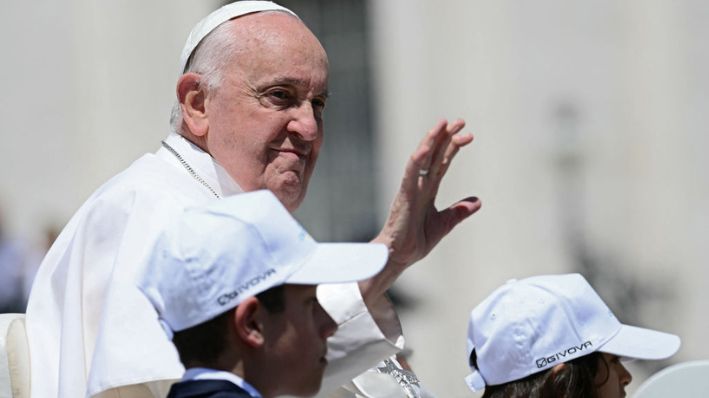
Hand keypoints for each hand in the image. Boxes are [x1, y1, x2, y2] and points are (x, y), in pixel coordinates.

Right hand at [361, 119, 480, 300]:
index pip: (442, 162)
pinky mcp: (404, 194)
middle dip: (446, 136)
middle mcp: (419, 184)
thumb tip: (478, 202)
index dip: (454, 147)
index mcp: (428, 189)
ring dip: (432, 140)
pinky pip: (411, 173)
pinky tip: (427, 146)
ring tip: (443, 124)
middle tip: (460, 121)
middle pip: (434, 154)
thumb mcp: (445, 224)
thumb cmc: (415, 241)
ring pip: (422, 157)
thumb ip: (459, 211)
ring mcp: (411, 187)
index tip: (468, 135)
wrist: (398, 256)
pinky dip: (418, 158)